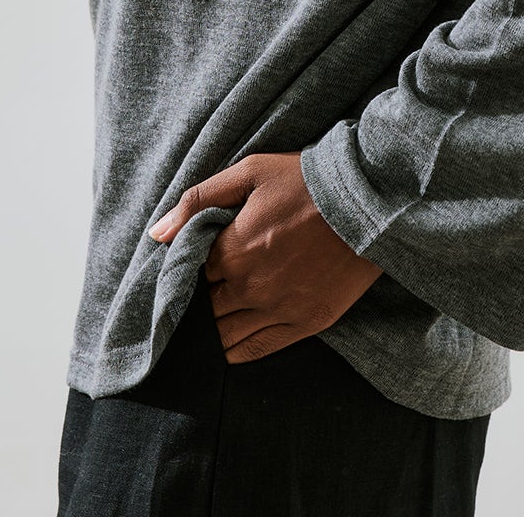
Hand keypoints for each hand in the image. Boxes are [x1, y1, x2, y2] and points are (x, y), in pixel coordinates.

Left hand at [148, 150, 383, 362]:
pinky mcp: (306, 323)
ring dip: (211, 331)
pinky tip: (226, 346)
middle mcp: (250, 287)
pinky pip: (257, 350)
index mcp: (233, 249)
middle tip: (197, 296)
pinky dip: (236, 351)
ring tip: (208, 321)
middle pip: (203, 310)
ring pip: (224, 337)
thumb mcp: (250, 172)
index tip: (187, 268)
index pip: (189, 276)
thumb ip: (199, 200)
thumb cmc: (305, 180)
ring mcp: (279, 309)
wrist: (367, 200)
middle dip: (196, 303)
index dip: (185, 272)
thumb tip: (156, 233)